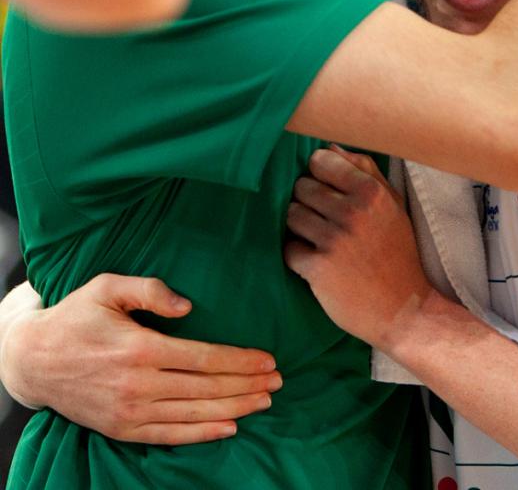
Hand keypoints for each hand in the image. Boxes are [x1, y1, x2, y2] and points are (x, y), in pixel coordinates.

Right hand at [0, 274, 281, 444]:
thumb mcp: (108, 287)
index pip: (204, 358)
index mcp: (140, 348)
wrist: (33, 359)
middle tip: (278, 381)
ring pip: (194, 414)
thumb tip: (188, 306)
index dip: (240, 360)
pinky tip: (229, 427)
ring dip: (234, 409)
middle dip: (247, 385)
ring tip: (264, 401)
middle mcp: (138, 384)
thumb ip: (150, 289)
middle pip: (206, 389)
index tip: (268, 359)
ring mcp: (129, 411)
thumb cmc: (76, 315)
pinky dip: (202, 434)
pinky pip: (169, 436)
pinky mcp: (121, 429)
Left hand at [285, 147, 431, 349]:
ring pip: (291, 215)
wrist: (405, 310)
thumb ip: (365, 171)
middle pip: (302, 187)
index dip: (319, 175)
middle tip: (326, 220)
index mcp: (370, 192)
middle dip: (309, 201)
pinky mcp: (318, 269)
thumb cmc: (397, 252)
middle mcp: (352, 212)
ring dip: (300, 227)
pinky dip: (298, 255)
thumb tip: (331, 147)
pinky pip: (289, 248)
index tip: (327, 189)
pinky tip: (315, 262)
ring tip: (319, 239)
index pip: (320, 161)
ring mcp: (334, 241)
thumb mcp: (393, 205)